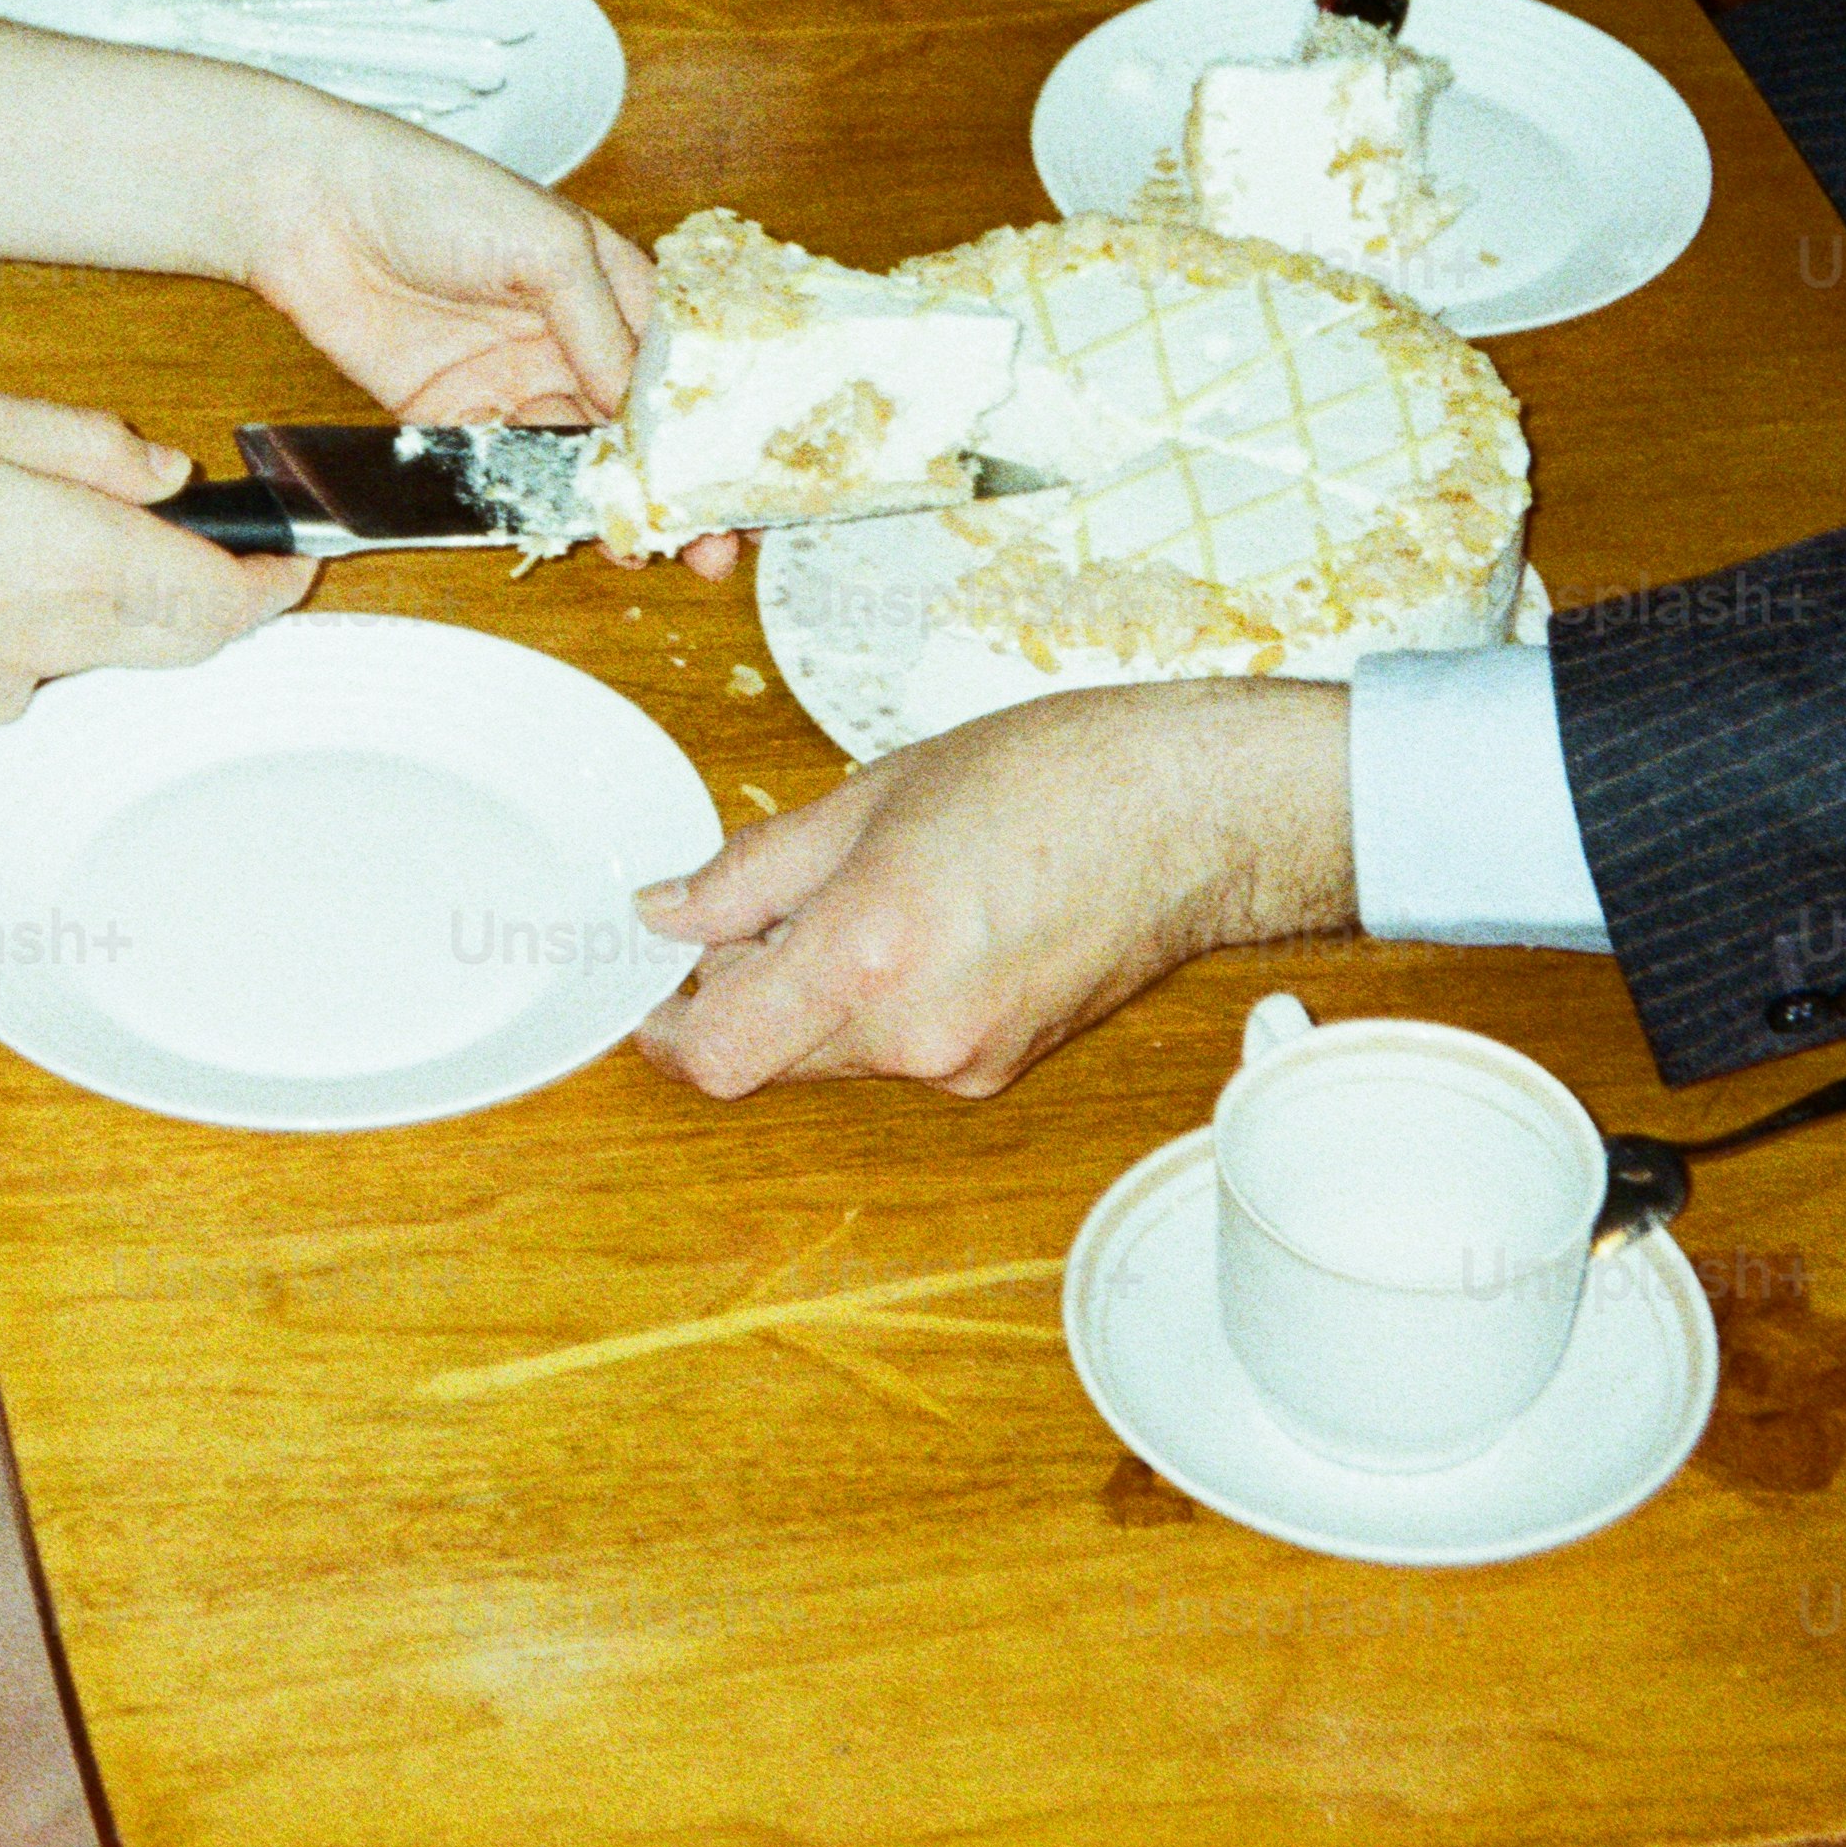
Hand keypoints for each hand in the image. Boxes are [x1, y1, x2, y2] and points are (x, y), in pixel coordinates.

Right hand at [0, 388, 300, 727]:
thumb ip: (86, 442)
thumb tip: (163, 469)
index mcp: (83, 558)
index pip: (231, 597)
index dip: (282, 580)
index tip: (300, 553)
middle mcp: (64, 636)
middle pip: (192, 640)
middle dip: (224, 598)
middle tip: (225, 548)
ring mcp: (16, 681)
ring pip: (120, 653)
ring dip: (134, 606)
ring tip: (76, 534)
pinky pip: (45, 666)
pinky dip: (53, 624)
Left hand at [235, 109, 739, 577]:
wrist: (312, 208)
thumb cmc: (433, 191)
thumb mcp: (547, 245)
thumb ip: (602, 328)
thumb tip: (641, 407)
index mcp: (608, 285)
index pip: (675, 368)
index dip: (707, 428)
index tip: (733, 485)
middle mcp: (566, 337)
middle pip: (633, 427)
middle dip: (668, 484)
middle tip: (703, 542)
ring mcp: (510, 378)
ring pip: (574, 458)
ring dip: (603, 501)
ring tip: (633, 541)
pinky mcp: (451, 413)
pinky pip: (503, 468)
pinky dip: (531, 497)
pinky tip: (554, 518)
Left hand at [628, 682, 1349, 1097]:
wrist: (1195, 816)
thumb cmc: (1058, 778)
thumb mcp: (873, 794)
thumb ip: (755, 868)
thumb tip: (669, 912)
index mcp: (870, 952)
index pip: (717, 1052)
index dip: (664, 1029)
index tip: (650, 993)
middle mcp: (914, 1032)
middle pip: (768, 1057)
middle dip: (741, 993)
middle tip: (759, 907)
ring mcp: (963, 1062)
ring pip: (830, 1056)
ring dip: (810, 997)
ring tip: (864, 893)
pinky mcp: (998, 1068)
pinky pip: (895, 1052)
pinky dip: (876, 1005)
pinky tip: (922, 923)